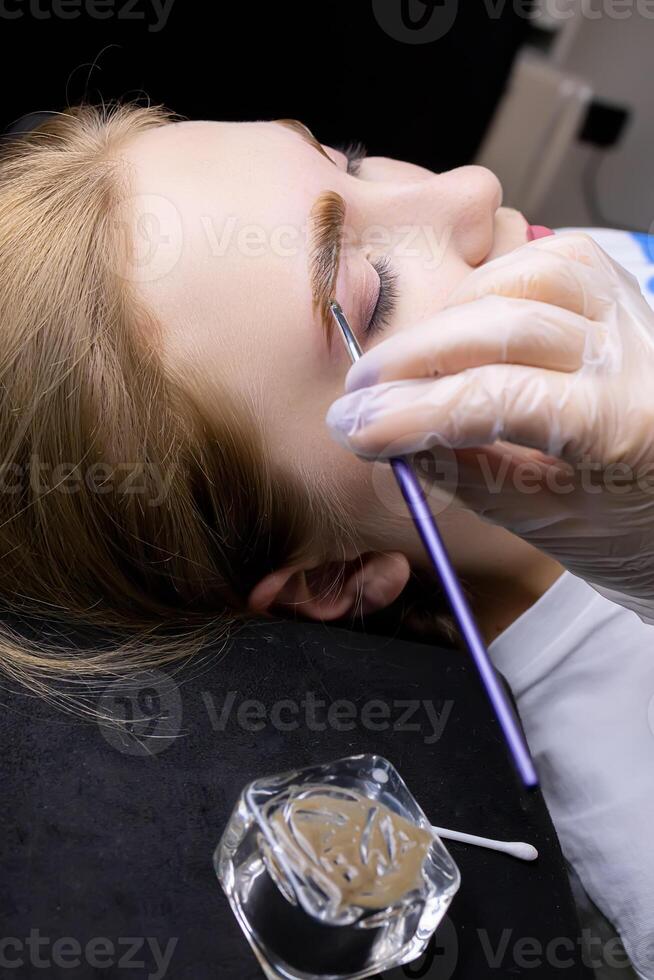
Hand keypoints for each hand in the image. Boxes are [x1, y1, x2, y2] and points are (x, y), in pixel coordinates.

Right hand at [326, 232, 653, 622]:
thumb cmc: (620, 521)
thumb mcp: (542, 519)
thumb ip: (465, 473)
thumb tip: (385, 435)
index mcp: (624, 429)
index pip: (500, 402)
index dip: (414, 413)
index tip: (353, 430)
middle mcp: (636, 356)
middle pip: (505, 327)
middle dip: (412, 358)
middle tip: (357, 395)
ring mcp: (629, 310)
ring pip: (522, 277)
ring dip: (449, 317)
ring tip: (407, 363)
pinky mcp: (616, 287)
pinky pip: (542, 258)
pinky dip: (486, 285)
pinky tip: (457, 322)